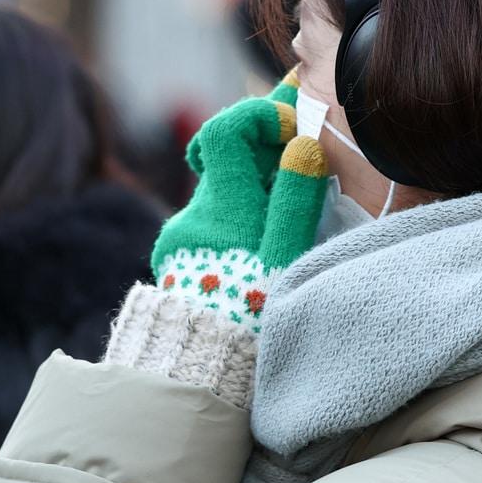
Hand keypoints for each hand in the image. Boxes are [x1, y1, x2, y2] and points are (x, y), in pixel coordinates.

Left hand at [152, 70, 328, 327]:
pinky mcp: (177, 254)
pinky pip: (212, 220)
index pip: (224, 128)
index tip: (290, 135)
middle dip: (265, 159)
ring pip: (222, 192)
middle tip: (299, 180)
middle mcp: (194, 211)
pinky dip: (237, 221)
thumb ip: (295, 200)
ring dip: (253, 195)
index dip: (258, 117)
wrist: (200, 365)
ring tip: (283, 229)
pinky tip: (256, 252)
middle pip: (227, 158)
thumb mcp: (283, 258)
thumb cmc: (252, 313)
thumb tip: (303, 144)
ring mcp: (182, 233)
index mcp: (221, 204)